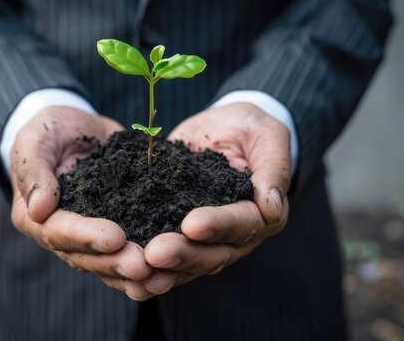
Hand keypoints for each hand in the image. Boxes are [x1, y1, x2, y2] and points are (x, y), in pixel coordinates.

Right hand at [9, 106, 153, 299]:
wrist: (76, 129)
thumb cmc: (49, 131)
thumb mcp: (36, 140)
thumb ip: (35, 171)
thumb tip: (38, 210)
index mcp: (35, 216)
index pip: (58, 232)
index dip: (86, 237)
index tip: (115, 238)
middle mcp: (60, 235)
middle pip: (85, 256)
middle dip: (115, 262)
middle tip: (143, 266)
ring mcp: (88, 236)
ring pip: (108, 262)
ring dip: (131, 271)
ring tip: (159, 275)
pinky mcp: (115, 228)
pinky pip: (127, 251)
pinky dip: (147, 263)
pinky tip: (169, 271)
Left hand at [143, 103, 291, 293]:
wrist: (221, 128)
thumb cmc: (250, 128)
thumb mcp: (267, 136)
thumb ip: (273, 169)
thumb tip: (271, 206)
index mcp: (262, 212)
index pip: (242, 224)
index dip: (217, 225)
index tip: (191, 224)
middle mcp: (236, 234)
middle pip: (213, 253)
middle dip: (184, 254)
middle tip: (155, 253)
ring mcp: (207, 238)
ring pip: (189, 262)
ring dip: (165, 268)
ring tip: (139, 271)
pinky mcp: (179, 230)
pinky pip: (169, 254)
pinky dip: (151, 266)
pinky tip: (130, 275)